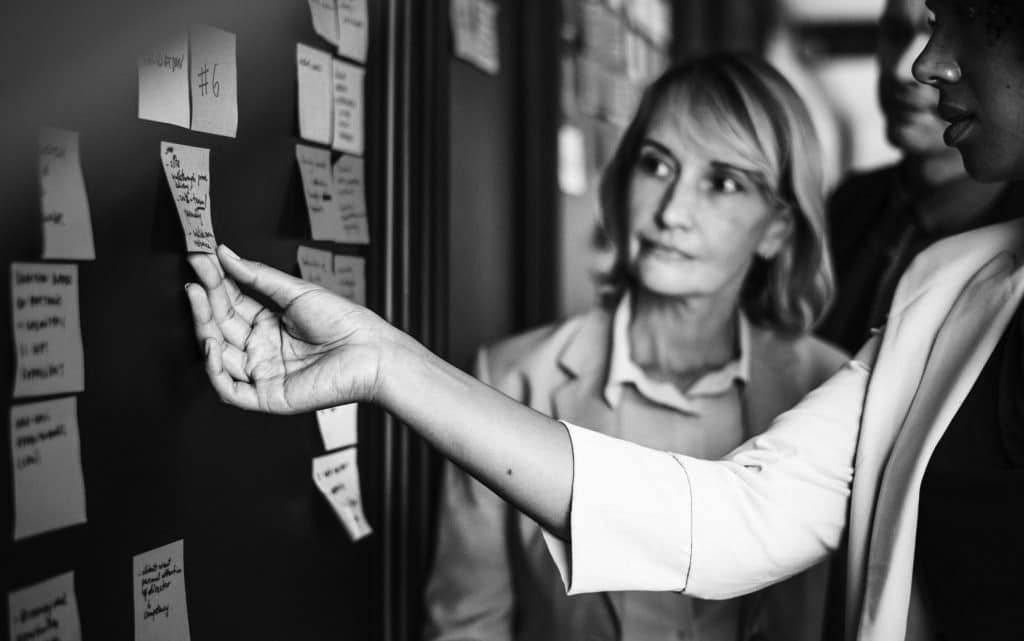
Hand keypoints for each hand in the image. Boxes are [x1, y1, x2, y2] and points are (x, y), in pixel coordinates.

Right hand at [185, 245, 393, 413]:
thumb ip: (258, 277)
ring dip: (203, 328)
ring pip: (219, 356)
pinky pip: (230, 389)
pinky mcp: (268, 397)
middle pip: (221, 327)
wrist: (372, 351)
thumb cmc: (345, 322)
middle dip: (204, 301)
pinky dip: (214, 370)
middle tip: (193, 277)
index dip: (214, 283)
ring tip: (198, 298)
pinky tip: (210, 343)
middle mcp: (262, 350)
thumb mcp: (296, 292)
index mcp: (269, 325)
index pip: (231, 304)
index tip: (199, 259)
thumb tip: (225, 254)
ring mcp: (263, 374)